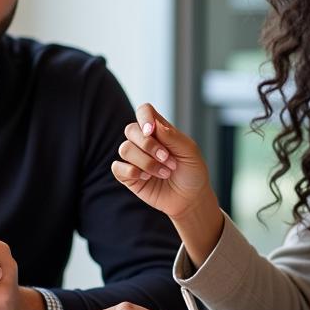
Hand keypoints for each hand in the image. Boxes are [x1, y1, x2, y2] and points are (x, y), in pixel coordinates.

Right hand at [112, 104, 213, 220]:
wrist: (190, 198)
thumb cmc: (192, 172)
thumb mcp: (190, 152)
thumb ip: (172, 136)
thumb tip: (154, 124)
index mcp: (159, 130)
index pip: (144, 111)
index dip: (144, 117)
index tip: (151, 130)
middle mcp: (144, 141)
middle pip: (130, 130)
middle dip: (148, 145)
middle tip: (167, 158)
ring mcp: (135, 158)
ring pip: (124, 149)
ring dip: (146, 162)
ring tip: (164, 172)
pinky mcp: (128, 176)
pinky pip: (117, 167)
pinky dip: (132, 172)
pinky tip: (146, 178)